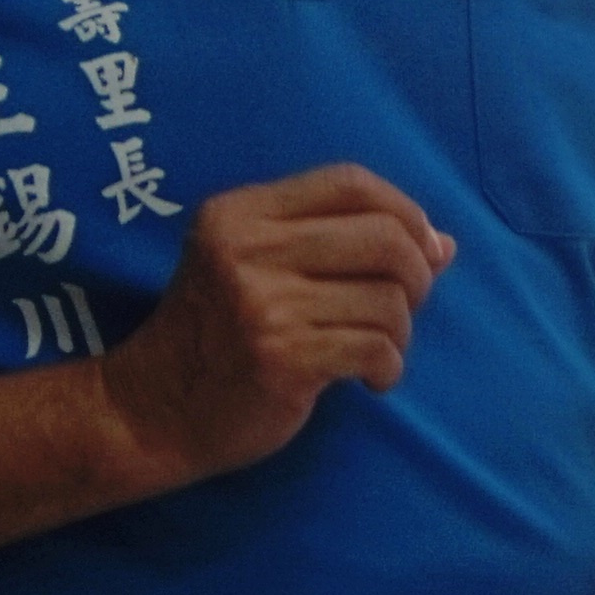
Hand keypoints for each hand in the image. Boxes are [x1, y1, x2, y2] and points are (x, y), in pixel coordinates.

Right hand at [98, 164, 456, 482]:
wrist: (150, 413)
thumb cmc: (215, 337)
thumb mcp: (255, 269)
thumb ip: (341, 245)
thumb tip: (445, 243)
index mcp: (240, 214)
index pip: (350, 182)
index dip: (404, 210)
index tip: (422, 247)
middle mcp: (247, 249)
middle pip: (384, 237)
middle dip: (417, 273)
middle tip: (405, 306)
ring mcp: (263, 305)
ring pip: (388, 300)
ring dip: (400, 332)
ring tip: (373, 349)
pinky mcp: (282, 358)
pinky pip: (377, 349)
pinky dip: (388, 368)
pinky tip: (368, 379)